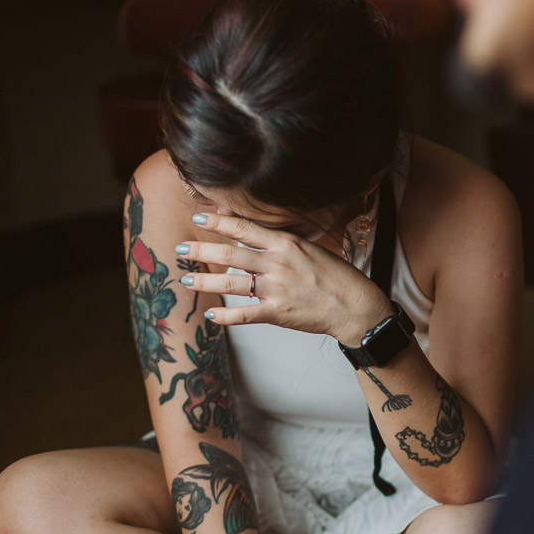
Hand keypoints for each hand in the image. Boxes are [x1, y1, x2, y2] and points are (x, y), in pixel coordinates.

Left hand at [175, 213, 391, 343]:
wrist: (353, 305)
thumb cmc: (335, 276)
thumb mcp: (310, 249)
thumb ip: (281, 243)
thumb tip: (252, 237)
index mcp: (286, 244)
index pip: (245, 229)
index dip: (219, 222)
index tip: (199, 218)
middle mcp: (278, 264)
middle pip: (230, 254)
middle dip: (201, 251)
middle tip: (180, 248)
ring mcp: (276, 289)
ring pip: (231, 283)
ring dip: (205, 281)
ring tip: (186, 280)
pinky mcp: (277, 313)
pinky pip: (244, 314)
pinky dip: (225, 316)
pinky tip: (210, 313)